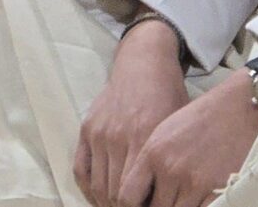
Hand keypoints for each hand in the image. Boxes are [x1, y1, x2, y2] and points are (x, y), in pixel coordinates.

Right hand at [76, 21, 191, 206]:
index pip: (135, 195)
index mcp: (146, 140)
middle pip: (115, 194)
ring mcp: (100, 133)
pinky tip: (99, 198)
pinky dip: (88, 189)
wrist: (144, 63)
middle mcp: (120, 138)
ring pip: (98, 186)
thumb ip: (168, 163)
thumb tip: (167, 197)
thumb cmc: (169, 97)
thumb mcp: (176, 128)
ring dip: (106, 204)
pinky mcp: (87, 128)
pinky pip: (81, 169)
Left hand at [134, 67, 257, 206]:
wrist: (243, 107)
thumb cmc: (204, 118)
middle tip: (166, 200)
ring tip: (184, 199)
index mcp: (153, 152)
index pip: (127, 195)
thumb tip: (143, 192)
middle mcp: (170, 169)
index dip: (131, 206)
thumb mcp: (166, 132)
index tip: (141, 204)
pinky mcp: (218, 190)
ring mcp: (194, 182)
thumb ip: (151, 162)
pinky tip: (202, 201)